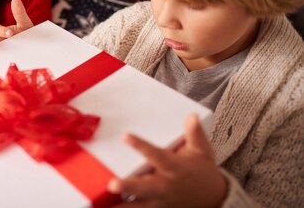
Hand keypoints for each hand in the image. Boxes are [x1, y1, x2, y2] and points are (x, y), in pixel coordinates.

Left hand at [108, 114, 226, 207]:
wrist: (215, 197)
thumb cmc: (202, 170)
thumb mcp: (202, 150)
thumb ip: (194, 133)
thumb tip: (192, 116)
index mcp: (175, 168)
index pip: (156, 155)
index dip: (141, 146)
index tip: (125, 136)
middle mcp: (166, 186)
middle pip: (145, 187)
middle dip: (129, 186)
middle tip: (112, 184)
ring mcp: (161, 202)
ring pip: (139, 206)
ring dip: (121, 206)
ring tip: (101, 205)